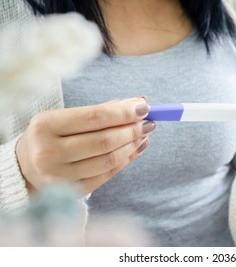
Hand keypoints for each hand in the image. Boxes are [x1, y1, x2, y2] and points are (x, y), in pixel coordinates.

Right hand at [16, 97, 154, 194]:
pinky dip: (125, 161)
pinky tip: (136, 149)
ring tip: (144, 135)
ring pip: (108, 160)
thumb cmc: (53, 135)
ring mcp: (59, 176)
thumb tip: (138, 102)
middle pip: (104, 141)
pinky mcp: (71, 191)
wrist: (27, 164)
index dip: (123, 113)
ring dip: (132, 146)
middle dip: (132, 130)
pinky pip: (107, 175)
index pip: (94, 117)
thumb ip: (103, 110)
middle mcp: (49, 152)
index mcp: (46, 125)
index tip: (145, 107)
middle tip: (149, 123)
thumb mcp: (67, 117)